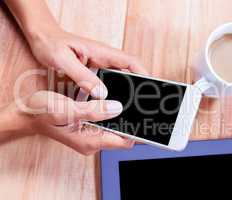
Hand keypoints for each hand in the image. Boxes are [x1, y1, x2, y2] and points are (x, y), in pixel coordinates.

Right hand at [0, 91, 133, 154]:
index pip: (124, 141)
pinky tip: (115, 100)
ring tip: (132, 100)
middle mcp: (92, 141)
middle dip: (133, 121)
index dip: (137, 131)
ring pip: (115, 127)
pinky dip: (112, 112)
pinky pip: (106, 122)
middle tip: (142, 104)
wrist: (25, 114)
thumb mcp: (67, 110)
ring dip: (123, 116)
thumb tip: (118, 108)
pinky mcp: (87, 128)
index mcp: (89, 140)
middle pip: (122, 135)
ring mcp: (90, 135)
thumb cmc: (41, 112)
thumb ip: (93, 111)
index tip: (147, 118)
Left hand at [5, 0, 147, 97]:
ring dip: (127, 89)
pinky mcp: (94, 69)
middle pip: (130, 71)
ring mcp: (100, 64)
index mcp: (102, 52)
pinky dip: (115, 90)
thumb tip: (101, 95)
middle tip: (143, 103)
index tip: (152, 87)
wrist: (41, 37)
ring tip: (131, 106)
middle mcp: (104, 58)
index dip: (144, 74)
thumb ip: (82, 76)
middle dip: (139, 85)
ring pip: (121, 77)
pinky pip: (110, 80)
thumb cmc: (51, 44)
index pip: (130, 62)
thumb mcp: (63, 61)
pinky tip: (111, 102)